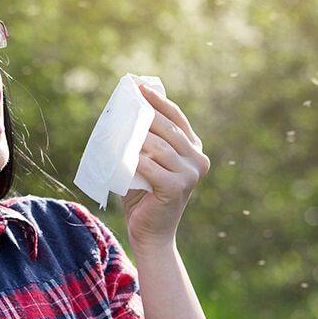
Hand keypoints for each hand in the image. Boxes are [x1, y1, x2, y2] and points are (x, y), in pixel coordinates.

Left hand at [121, 84, 209, 255]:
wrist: (150, 232)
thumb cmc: (143, 195)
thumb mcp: (146, 162)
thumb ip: (144, 140)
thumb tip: (125, 111)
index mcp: (192, 148)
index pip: (176, 117)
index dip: (158, 100)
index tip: (139, 86)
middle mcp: (197, 159)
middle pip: (168, 129)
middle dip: (145, 113)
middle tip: (126, 101)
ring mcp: (190, 174)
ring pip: (159, 146)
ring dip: (138, 136)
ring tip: (120, 126)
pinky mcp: (177, 188)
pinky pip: (152, 167)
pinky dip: (136, 160)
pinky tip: (125, 154)